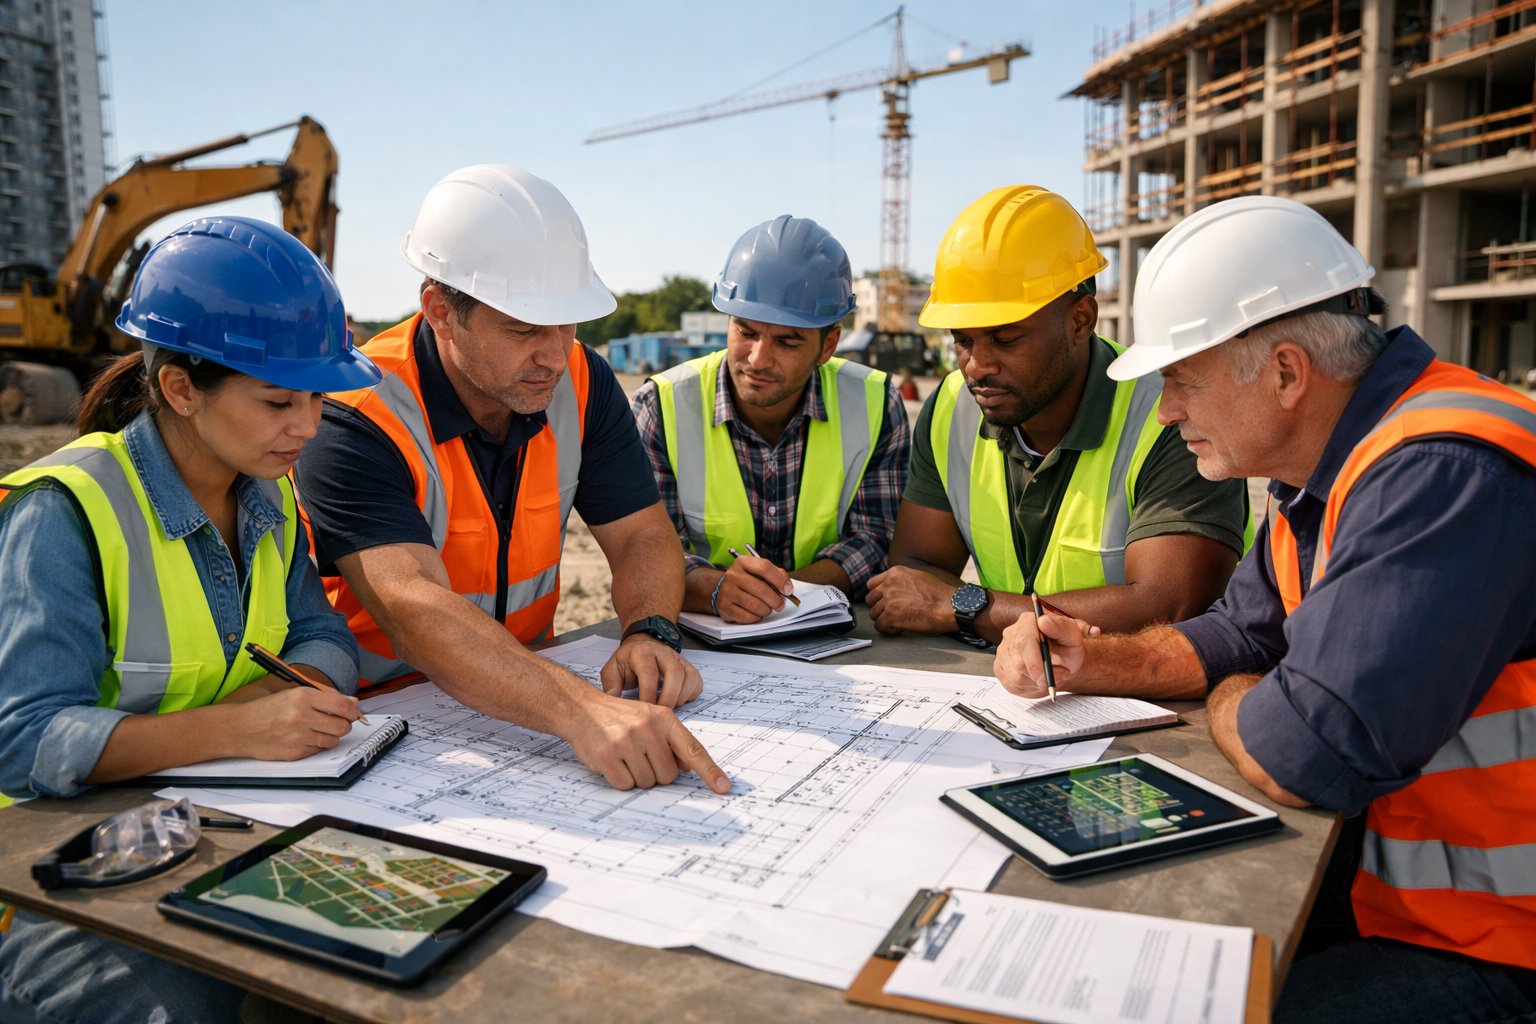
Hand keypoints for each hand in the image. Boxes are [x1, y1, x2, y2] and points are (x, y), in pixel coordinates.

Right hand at [225, 686, 359, 760]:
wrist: (239, 728)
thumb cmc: (268, 710)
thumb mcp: (295, 695)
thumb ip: (326, 698)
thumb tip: (354, 702)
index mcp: (303, 697)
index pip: (343, 706)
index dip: (353, 711)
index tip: (354, 713)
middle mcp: (301, 716)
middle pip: (342, 726)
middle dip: (344, 725)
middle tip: (337, 723)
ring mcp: (298, 736)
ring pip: (333, 740)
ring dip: (331, 736)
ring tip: (318, 730)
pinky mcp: (294, 753)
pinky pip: (318, 751)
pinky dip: (317, 746)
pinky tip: (305, 739)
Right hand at [566, 693, 730, 793]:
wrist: (581, 708)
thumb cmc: (619, 717)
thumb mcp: (649, 718)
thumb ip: (670, 741)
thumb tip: (688, 767)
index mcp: (664, 718)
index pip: (693, 749)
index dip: (710, 771)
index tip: (724, 787)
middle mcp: (648, 728)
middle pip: (668, 775)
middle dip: (655, 772)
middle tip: (639, 756)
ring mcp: (627, 741)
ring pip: (647, 782)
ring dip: (636, 777)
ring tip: (624, 756)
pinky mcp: (607, 755)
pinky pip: (625, 785)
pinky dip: (619, 780)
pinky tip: (612, 762)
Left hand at [601, 636, 703, 706]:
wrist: (641, 646)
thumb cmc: (627, 662)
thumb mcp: (612, 670)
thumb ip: (611, 686)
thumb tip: (613, 702)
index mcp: (642, 652)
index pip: (649, 673)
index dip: (648, 695)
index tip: (644, 711)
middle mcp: (663, 652)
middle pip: (675, 672)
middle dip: (669, 697)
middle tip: (661, 714)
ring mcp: (678, 658)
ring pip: (689, 676)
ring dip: (680, 697)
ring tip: (668, 709)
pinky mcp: (688, 666)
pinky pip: (697, 681)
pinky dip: (690, 695)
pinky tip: (678, 701)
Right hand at [714, 557, 792, 622]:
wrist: (724, 589)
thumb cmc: (748, 581)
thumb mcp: (761, 572)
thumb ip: (778, 575)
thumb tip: (787, 589)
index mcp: (743, 562)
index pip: (764, 568)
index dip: (779, 580)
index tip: (788, 591)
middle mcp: (733, 575)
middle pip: (761, 589)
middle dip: (776, 600)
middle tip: (780, 605)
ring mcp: (727, 591)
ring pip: (755, 605)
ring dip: (767, 610)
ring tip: (767, 609)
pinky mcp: (724, 607)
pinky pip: (747, 617)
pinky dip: (756, 617)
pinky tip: (756, 613)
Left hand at [865, 565, 957, 634]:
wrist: (949, 606)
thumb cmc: (939, 594)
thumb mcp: (917, 576)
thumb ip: (901, 580)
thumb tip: (892, 587)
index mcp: (895, 573)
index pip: (871, 584)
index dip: (877, 594)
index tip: (882, 601)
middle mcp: (889, 585)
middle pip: (870, 599)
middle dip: (878, 607)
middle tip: (889, 613)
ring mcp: (889, 601)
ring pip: (873, 614)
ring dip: (883, 619)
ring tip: (896, 621)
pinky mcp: (891, 617)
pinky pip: (879, 626)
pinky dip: (887, 629)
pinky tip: (897, 629)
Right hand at [993, 610, 1097, 696]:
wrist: (1063, 661)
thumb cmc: (1068, 648)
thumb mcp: (1072, 637)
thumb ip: (1061, 627)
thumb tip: (1043, 621)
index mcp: (1028, 621)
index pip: (1023, 642)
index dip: (1035, 663)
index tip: (1048, 676)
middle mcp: (1011, 634)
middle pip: (1018, 663)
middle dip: (1039, 677)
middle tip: (1057, 678)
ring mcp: (1003, 651)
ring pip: (1015, 677)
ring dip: (1035, 684)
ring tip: (1049, 678)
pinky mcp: (1000, 666)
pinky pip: (1011, 685)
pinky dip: (1028, 688)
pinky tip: (1038, 681)